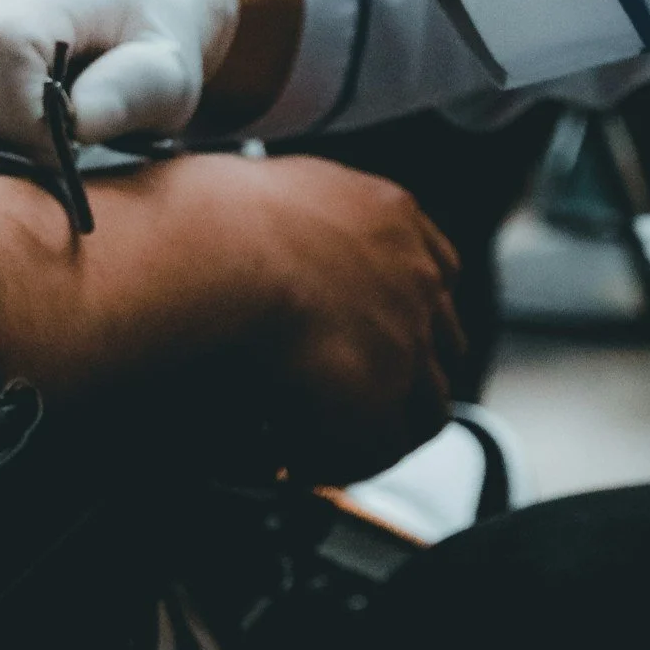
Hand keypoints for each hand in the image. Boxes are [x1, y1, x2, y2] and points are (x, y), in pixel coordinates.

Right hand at [0, 155, 461, 483]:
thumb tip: (250, 236)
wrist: (213, 250)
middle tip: (349, 400)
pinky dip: (343, 460)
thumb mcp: (266, 189)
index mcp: (390, 214)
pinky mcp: (379, 399)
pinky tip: (298, 461)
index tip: (372, 333)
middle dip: (403, 376)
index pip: (434, 269)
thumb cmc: (209, 213)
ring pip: (423, 405)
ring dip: (376, 427)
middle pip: (441, 343)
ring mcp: (408, 339)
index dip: (404, 309)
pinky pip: (378, 449)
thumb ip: (286, 215)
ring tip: (322, 444)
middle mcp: (413, 277)